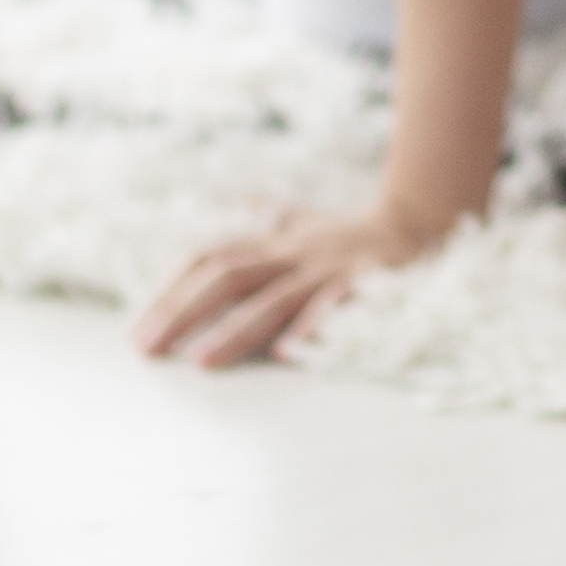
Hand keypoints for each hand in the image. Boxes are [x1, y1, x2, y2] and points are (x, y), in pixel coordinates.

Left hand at [128, 203, 445, 368]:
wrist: (425, 222)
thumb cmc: (357, 234)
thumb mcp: (309, 221)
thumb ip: (275, 216)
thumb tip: (244, 202)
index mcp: (275, 242)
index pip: (211, 260)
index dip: (172, 292)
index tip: (140, 330)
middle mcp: (294, 252)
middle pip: (229, 276)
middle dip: (184, 312)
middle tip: (147, 349)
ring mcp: (328, 267)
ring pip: (273, 297)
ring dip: (235, 329)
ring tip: (201, 363)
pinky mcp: (365, 282)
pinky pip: (334, 304)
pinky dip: (310, 327)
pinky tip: (286, 353)